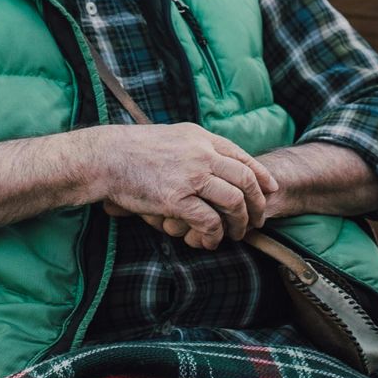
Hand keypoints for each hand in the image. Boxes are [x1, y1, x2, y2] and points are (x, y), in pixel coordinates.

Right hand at [95, 123, 278, 248]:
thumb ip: (196, 146)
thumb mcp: (173, 135)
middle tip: (258, 220)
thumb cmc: (134, 149)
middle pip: (245, 180)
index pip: (243, 157)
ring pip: (233, 202)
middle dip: (257, 204)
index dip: (261, 176)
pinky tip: (212, 241)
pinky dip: (214, 234)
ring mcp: (190, 176)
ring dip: (239, 223)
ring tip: (237, 234)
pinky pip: (208, 220)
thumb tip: (214, 158)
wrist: (107, 157)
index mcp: (201, 138)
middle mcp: (201, 154)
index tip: (270, 190)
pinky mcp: (176, 199)